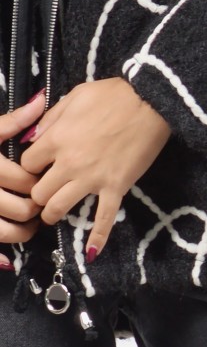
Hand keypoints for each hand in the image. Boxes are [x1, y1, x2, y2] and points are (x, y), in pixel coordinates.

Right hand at [0, 90, 45, 267]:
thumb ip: (13, 120)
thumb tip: (41, 100)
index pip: (27, 179)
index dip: (39, 182)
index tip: (43, 181)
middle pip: (23, 207)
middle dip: (36, 207)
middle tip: (41, 203)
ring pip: (7, 232)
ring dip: (23, 232)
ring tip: (29, 224)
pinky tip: (7, 260)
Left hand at [20, 78, 171, 261]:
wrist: (151, 101)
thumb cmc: (114, 94)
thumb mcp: (76, 95)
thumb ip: (51, 117)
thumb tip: (33, 137)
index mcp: (57, 138)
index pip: (27, 165)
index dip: (30, 167)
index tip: (39, 165)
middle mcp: (69, 162)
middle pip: (38, 192)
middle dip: (38, 192)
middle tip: (46, 189)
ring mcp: (92, 178)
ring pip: (57, 209)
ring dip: (53, 213)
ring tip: (55, 212)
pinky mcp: (115, 187)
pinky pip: (103, 218)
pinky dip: (98, 237)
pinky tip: (91, 252)